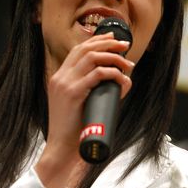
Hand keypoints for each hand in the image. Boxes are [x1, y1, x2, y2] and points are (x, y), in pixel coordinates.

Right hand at [35, 32, 134, 187]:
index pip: (78, 50)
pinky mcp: (72, 93)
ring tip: (127, 63)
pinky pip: (97, 75)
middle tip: (125, 45)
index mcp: (60, 78)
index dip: (96, 41)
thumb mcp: (84, 105)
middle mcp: (60, 77)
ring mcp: (65, 84)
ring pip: (92, 58)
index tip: (112, 39)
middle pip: (85, 49)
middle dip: (108, 44)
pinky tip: (122, 78)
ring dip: (113, 57)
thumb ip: (98, 92)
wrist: (61, 147)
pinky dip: (113, 73)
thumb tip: (123, 82)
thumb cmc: (74, 130)